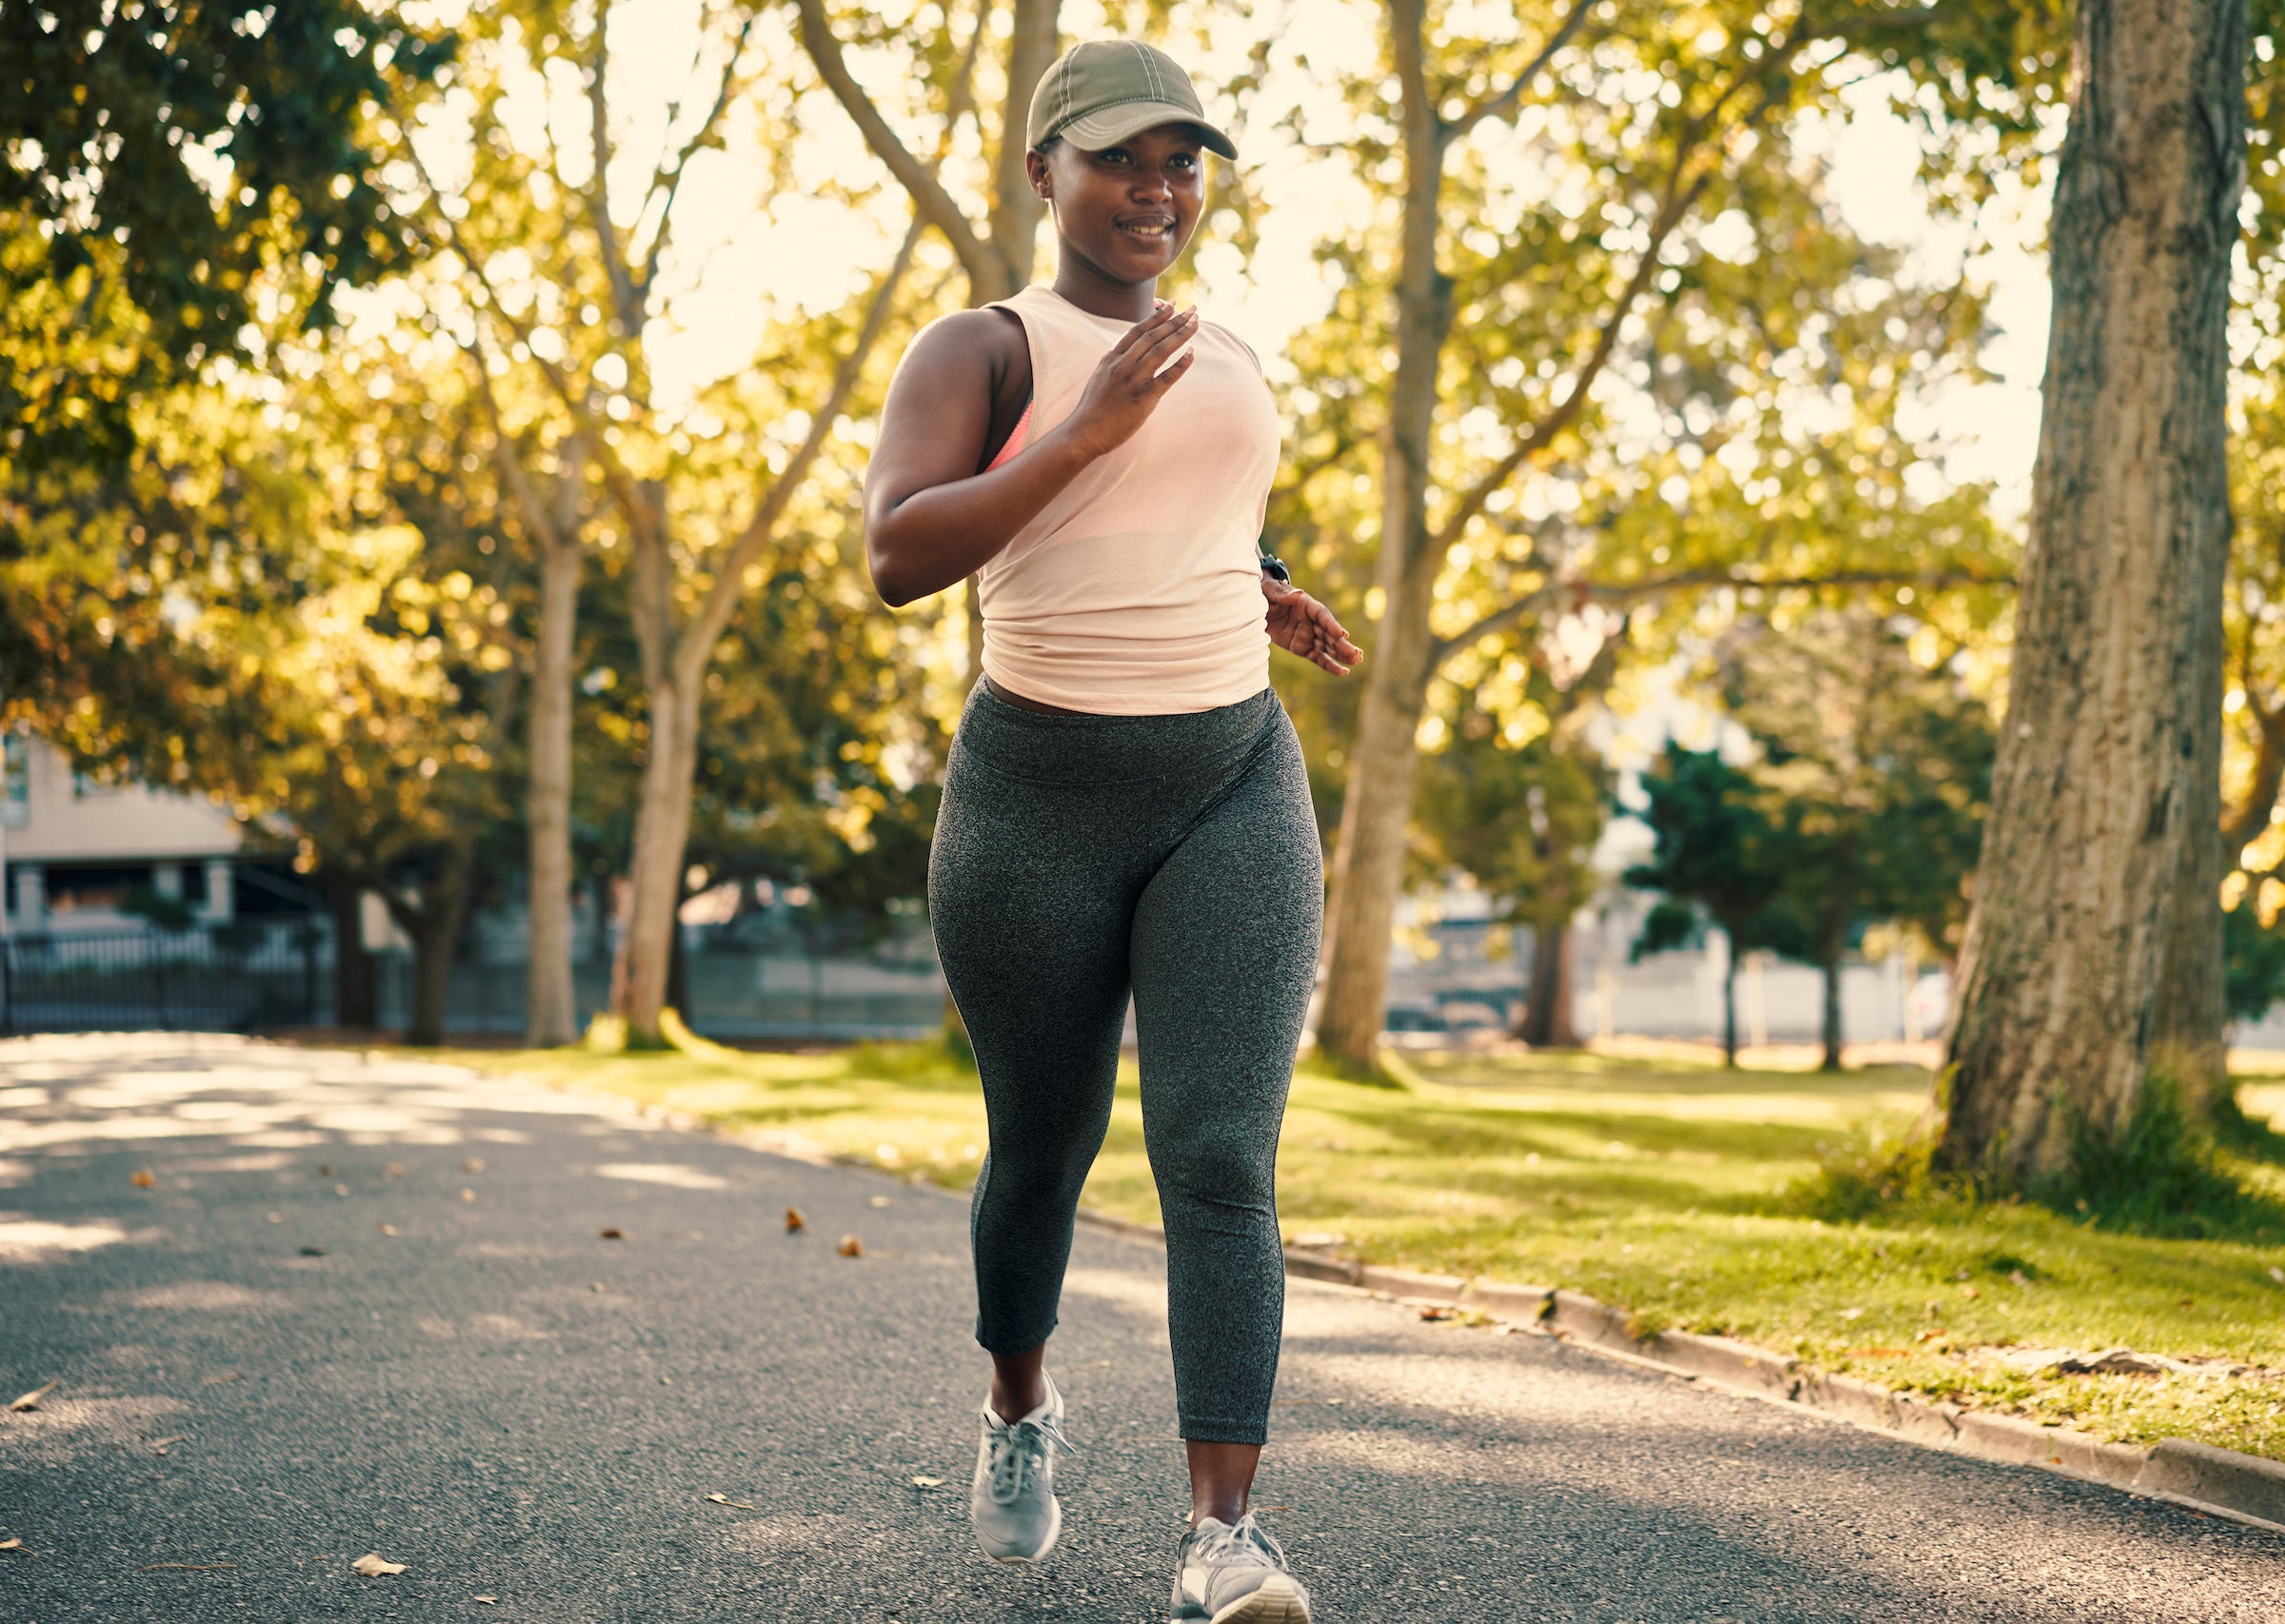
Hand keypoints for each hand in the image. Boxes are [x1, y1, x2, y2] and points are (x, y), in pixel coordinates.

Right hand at [1064, 300, 1199, 457]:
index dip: (1156, 316)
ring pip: (1161, 351)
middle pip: (1152, 336)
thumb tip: (1129, 349)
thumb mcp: (1101, 376)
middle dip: (1174, 320)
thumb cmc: (1094, 407)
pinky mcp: (1143, 399)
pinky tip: (1192, 353)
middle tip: (1192, 309)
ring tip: (1196, 323)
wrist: (1085, 432)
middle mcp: (1122, 365)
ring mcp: (1132, 381)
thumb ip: (1116, 361)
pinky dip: (1181, 364)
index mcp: (1112, 358)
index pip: (1137, 330)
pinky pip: (1166, 378)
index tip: (1172, 304)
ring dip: (1181, 335)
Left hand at [1263, 577, 1361, 675]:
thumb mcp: (1270, 591)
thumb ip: (1283, 595)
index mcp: (1308, 606)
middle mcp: (1313, 621)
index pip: (1323, 616)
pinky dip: (1330, 665)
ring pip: (1328, 647)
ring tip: (1356, 661)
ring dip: (1341, 655)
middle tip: (1356, 654)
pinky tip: (1343, 671)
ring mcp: (1309, 636)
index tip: (1342, 634)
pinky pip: (1318, 658)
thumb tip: (1298, 594)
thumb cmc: (1267, 594)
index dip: (1332, 625)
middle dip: (1342, 644)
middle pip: (1330, 634)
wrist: (1258, 608)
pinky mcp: (1303, 648)